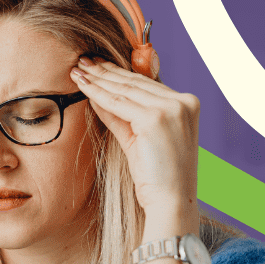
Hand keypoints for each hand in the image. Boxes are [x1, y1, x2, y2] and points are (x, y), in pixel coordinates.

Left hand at [71, 57, 199, 217]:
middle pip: (135, 82)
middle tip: (82, 61)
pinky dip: (98, 93)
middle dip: (105, 71)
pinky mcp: (156, 118)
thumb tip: (98, 96)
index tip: (98, 65)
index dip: (119, 72)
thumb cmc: (156, 177)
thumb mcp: (140, 139)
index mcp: (187, 104)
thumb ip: (123, 115)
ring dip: (97, 78)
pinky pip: (118, 102)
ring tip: (77, 70)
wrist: (170, 203)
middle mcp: (184, 102)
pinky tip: (82, 86)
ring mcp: (172, 108)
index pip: (146, 83)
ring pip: (125, 89)